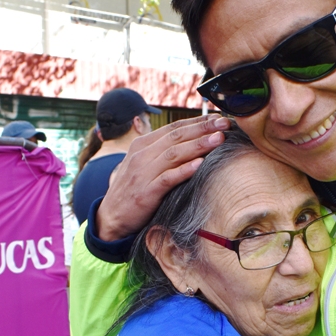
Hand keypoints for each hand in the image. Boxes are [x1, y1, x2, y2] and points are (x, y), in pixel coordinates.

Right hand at [96, 114, 230, 240]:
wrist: (111, 217)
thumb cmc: (134, 190)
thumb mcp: (144, 165)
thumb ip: (161, 151)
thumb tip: (187, 139)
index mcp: (142, 145)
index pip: (174, 128)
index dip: (197, 122)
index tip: (218, 118)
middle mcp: (142, 155)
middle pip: (176, 137)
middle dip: (203, 129)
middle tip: (224, 124)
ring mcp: (143, 173)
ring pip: (174, 154)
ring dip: (198, 145)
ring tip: (218, 140)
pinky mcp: (146, 192)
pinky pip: (167, 178)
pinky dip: (184, 171)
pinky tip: (199, 165)